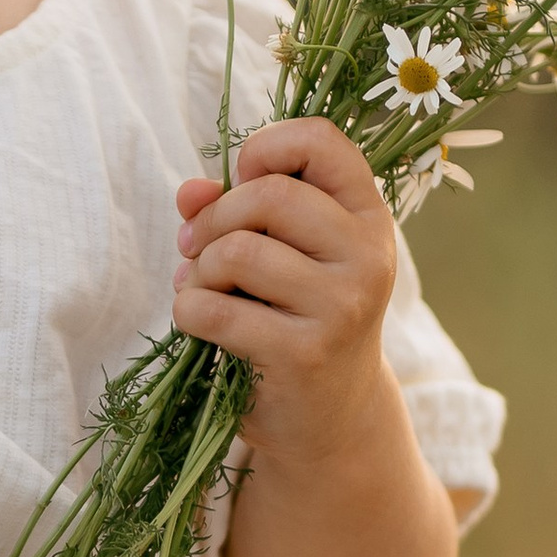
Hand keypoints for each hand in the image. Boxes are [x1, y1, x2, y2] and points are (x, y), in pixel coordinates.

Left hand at [172, 119, 398, 463]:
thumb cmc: (294, 317)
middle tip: (196, 248)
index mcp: (366, 216)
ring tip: (204, 292)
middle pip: (267, 195)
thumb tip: (189, 192)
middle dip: (214, 220)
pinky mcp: (306, 353)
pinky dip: (188, 311)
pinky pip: (214, 310)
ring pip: (236, 252)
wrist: (328, 416)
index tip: (243, 180)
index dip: (264, 148)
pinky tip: (201, 325)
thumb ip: (234, 209)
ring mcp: (343, 305)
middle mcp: (368, 255)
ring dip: (200, 273)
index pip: (320, 140)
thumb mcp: (278, 253)